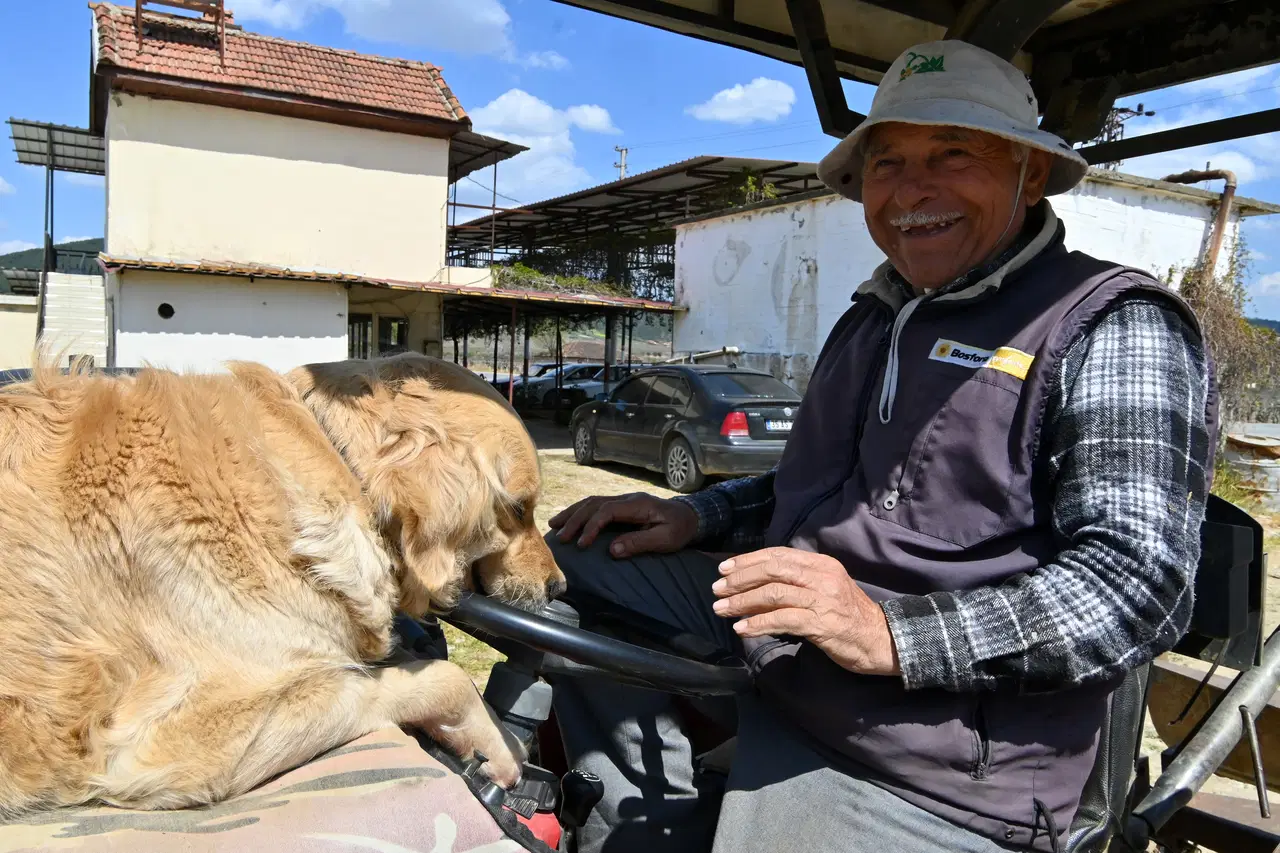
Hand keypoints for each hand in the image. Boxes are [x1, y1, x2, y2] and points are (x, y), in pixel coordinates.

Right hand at [548, 493, 699, 558]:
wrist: (690, 516)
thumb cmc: (680, 529)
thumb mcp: (665, 539)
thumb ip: (640, 543)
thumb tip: (612, 550)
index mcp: (638, 504)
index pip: (607, 510)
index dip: (592, 526)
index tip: (582, 544)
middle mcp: (627, 498)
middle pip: (594, 503)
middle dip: (575, 519)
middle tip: (561, 537)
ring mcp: (623, 500)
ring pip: (592, 501)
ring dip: (572, 513)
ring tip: (554, 525)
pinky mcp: (622, 505)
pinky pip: (596, 505)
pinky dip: (580, 512)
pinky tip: (569, 520)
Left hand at [711, 547, 900, 676]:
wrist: (880, 639)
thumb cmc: (846, 615)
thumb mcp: (824, 588)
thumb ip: (796, 581)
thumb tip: (754, 583)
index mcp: (820, 564)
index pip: (777, 555)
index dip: (748, 561)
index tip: (724, 570)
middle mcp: (821, 576)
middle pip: (772, 570)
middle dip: (740, 579)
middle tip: (717, 589)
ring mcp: (822, 599)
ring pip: (774, 593)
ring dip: (742, 601)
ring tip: (722, 609)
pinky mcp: (822, 624)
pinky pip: (783, 619)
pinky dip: (758, 623)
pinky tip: (742, 628)